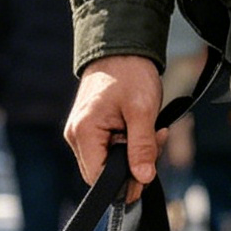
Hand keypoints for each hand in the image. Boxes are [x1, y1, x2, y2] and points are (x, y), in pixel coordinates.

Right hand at [66, 55, 161, 186]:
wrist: (121, 48)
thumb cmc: (130, 73)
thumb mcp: (142, 111)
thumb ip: (142, 147)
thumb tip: (144, 178)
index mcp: (83, 133)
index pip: (98, 178)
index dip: (124, 182)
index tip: (148, 171)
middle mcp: (76, 136)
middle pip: (103, 173)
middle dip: (132, 166)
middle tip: (155, 143)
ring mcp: (81, 133)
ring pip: (108, 162)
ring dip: (133, 154)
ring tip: (151, 131)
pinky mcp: (90, 129)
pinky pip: (109, 149)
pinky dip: (128, 145)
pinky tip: (141, 129)